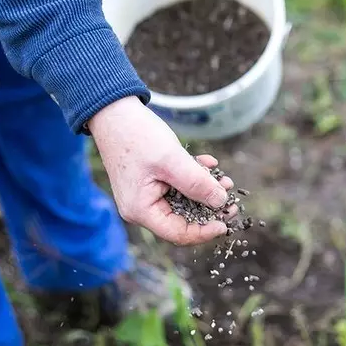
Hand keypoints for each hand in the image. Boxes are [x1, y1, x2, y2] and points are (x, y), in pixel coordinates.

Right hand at [88, 96, 236, 244]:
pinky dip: (194, 176)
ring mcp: (146, 194)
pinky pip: (178, 185)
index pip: (178, 233)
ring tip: (224, 179)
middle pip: (182, 219)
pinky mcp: (152, 180)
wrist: (114, 112)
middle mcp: (142, 207)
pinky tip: (208, 162)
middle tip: (231, 199)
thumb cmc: (137, 136)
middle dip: (209, 208)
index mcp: (141, 210)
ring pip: (184, 201)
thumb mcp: (172, 160)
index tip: (226, 222)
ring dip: (205, 190)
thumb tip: (220, 202)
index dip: (204, 231)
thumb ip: (197, 183)